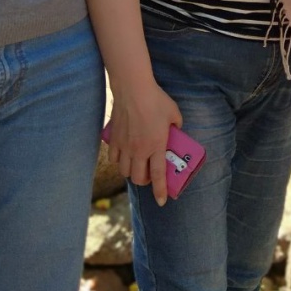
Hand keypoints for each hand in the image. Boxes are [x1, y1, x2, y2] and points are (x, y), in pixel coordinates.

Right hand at [105, 82, 182, 206]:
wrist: (133, 89)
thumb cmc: (156, 100)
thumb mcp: (174, 113)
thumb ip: (177, 125)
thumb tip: (176, 130)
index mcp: (156, 146)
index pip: (158, 175)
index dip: (161, 191)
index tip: (162, 202)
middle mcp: (139, 150)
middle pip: (138, 178)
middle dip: (145, 182)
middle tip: (150, 175)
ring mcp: (125, 146)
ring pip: (124, 171)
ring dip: (131, 172)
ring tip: (137, 165)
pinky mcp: (114, 139)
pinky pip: (113, 159)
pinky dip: (118, 161)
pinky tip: (123, 155)